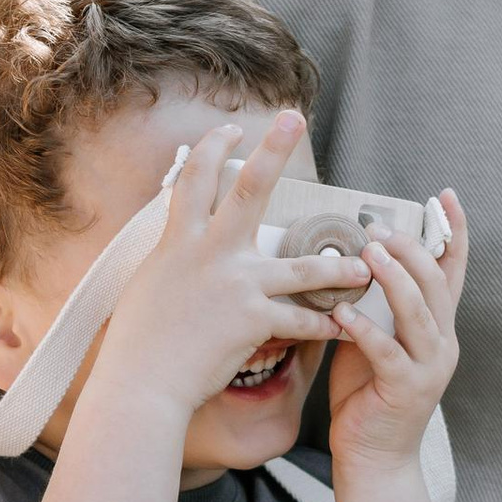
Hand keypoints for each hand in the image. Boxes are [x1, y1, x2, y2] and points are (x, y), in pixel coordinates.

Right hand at [88, 113, 348, 419]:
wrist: (141, 383)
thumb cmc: (139, 342)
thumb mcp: (149, 285)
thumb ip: (172, 260)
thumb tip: (177, 245)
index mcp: (179, 241)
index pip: (194, 180)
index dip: (212, 149)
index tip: (231, 129)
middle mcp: (210, 253)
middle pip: (247, 189)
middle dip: (272, 149)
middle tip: (294, 118)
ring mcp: (236, 285)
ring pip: (301, 267)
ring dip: (337, 266)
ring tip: (362, 264)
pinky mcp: (254, 321)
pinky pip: (301, 321)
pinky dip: (324, 328)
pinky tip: (345, 330)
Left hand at [328, 197, 467, 475]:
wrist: (374, 458)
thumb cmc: (367, 395)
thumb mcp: (373, 339)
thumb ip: (372, 304)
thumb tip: (348, 259)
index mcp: (438, 327)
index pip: (453, 270)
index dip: (454, 232)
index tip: (447, 195)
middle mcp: (442, 343)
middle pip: (437, 283)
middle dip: (411, 250)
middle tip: (381, 229)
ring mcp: (428, 367)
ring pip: (418, 312)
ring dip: (394, 279)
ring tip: (370, 254)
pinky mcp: (405, 389)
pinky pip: (386, 351)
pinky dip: (365, 329)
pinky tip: (342, 314)